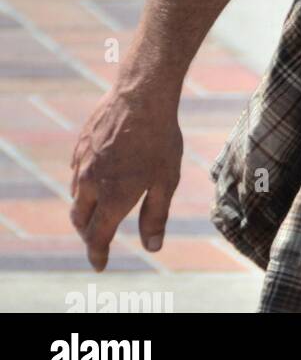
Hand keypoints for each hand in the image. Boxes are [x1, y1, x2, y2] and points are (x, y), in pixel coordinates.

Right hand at [69, 82, 182, 271]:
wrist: (141, 94)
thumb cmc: (159, 139)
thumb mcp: (166, 181)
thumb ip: (156, 216)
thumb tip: (152, 247)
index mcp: (112, 199)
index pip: (97, 238)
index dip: (98, 254)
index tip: (100, 264)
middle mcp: (90, 184)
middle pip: (81, 220)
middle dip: (88, 233)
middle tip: (99, 238)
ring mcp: (82, 162)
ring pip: (76, 195)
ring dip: (85, 208)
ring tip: (99, 209)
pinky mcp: (80, 144)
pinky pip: (76, 171)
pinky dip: (84, 183)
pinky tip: (97, 177)